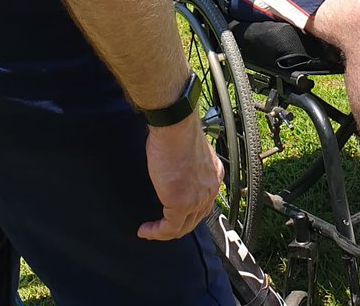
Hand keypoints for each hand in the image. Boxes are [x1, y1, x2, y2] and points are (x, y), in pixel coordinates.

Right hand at [138, 112, 223, 239]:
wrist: (175, 127)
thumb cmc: (177, 131)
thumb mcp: (188, 152)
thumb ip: (187, 166)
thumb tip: (175, 170)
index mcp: (214, 174)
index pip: (203, 203)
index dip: (188, 213)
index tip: (171, 214)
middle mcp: (210, 189)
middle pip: (194, 219)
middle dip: (176, 226)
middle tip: (159, 227)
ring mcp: (197, 198)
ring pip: (182, 227)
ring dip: (163, 232)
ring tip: (150, 230)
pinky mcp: (181, 204)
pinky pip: (168, 228)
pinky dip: (155, 232)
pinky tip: (145, 230)